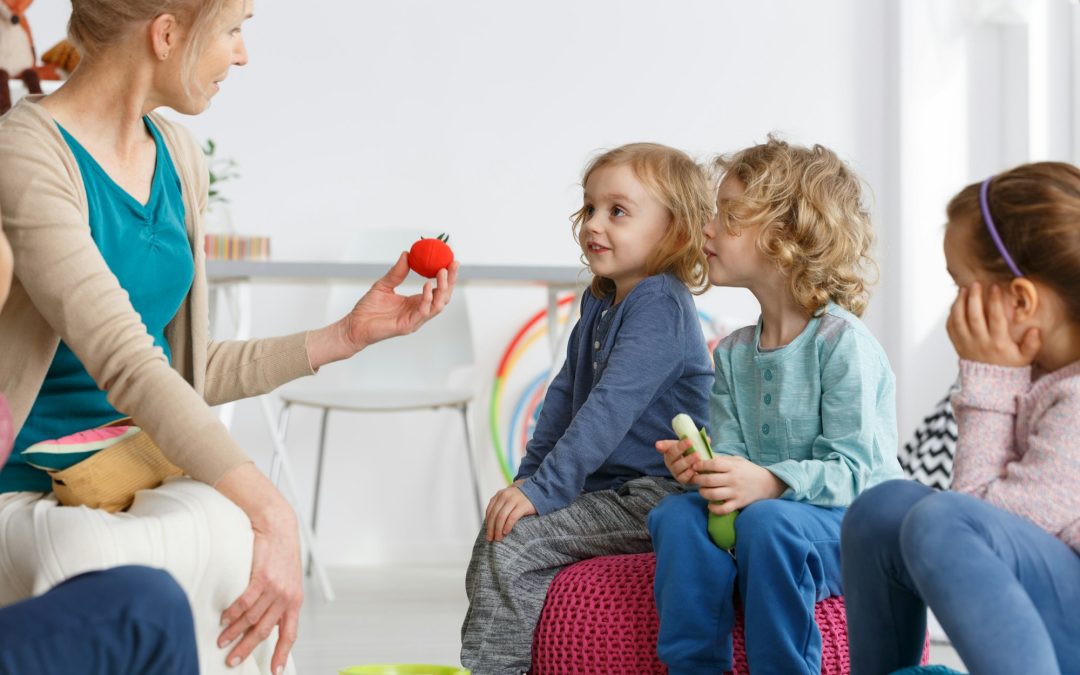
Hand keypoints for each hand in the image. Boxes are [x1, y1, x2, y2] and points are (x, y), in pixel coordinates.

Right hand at [215, 466, 303, 673]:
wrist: (278, 525)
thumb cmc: (280, 553)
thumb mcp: (287, 579)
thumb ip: (279, 600)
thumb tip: (266, 620)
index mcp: (294, 601)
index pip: (289, 634)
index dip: (282, 654)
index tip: (274, 671)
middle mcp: (286, 597)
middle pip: (265, 631)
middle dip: (247, 648)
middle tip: (232, 660)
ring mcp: (275, 587)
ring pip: (252, 618)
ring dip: (234, 632)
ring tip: (222, 641)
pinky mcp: (262, 577)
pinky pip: (245, 602)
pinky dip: (233, 613)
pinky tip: (224, 619)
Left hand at [485, 484, 535, 541]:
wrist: (538, 490)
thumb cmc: (522, 499)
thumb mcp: (508, 499)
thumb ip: (500, 506)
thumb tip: (491, 525)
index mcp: (499, 495)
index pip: (489, 510)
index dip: (487, 523)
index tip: (487, 533)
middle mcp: (505, 496)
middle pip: (494, 515)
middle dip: (491, 529)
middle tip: (491, 539)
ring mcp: (513, 500)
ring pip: (501, 517)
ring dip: (498, 529)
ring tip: (498, 538)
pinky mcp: (522, 505)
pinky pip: (512, 517)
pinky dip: (507, 525)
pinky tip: (506, 532)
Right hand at [655, 438, 700, 483]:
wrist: (699, 467)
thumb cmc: (693, 453)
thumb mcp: (693, 445)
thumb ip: (697, 441)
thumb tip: (708, 439)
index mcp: (670, 451)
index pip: (666, 446)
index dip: (664, 444)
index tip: (663, 443)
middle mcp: (670, 461)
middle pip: (671, 455)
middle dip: (681, 448)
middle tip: (690, 442)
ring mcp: (675, 471)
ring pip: (677, 467)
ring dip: (687, 460)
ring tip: (697, 455)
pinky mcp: (681, 479)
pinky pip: (683, 477)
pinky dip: (689, 473)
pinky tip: (695, 469)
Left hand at [693, 455, 786, 513]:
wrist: (768, 484)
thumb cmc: (749, 470)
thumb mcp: (737, 460)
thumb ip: (722, 459)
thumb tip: (704, 456)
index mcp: (733, 467)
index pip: (713, 464)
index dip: (701, 465)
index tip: (695, 466)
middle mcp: (733, 479)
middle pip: (709, 480)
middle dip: (698, 479)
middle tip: (695, 479)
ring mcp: (736, 492)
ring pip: (713, 495)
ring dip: (703, 493)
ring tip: (702, 490)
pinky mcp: (738, 503)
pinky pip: (723, 509)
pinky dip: (713, 508)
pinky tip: (710, 504)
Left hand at [946, 282, 1040, 366]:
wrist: (988, 382)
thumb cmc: (1008, 365)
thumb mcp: (1025, 358)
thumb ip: (1032, 344)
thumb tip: (1036, 330)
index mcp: (998, 343)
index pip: (996, 319)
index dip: (995, 301)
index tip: (995, 286)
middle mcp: (980, 342)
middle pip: (974, 316)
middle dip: (974, 298)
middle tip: (975, 283)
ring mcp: (966, 343)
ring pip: (958, 320)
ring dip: (959, 303)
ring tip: (963, 289)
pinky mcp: (957, 344)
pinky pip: (950, 327)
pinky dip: (951, 313)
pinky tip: (956, 302)